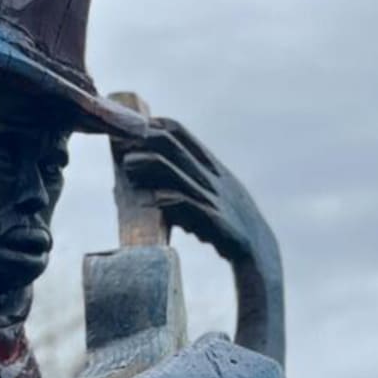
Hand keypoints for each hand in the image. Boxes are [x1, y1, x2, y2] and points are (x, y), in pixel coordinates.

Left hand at [114, 118, 277, 269]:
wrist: (259, 251)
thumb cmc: (228, 226)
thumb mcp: (211, 197)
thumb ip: (187, 186)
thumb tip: (153, 187)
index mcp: (212, 167)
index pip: (181, 134)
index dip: (153, 126)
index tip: (127, 127)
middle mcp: (213, 177)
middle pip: (176, 148)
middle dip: (146, 140)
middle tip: (118, 144)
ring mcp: (215, 199)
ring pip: (179, 174)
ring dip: (150, 166)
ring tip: (127, 166)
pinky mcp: (217, 223)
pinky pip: (191, 207)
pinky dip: (169, 202)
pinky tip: (149, 202)